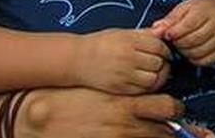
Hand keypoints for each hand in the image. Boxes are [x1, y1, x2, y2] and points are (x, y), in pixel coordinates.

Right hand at [16, 88, 214, 137]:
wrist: (39, 117)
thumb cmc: (70, 96)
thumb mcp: (103, 86)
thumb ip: (127, 86)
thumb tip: (148, 83)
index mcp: (126, 104)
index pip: (168, 106)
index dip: (175, 107)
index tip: (174, 107)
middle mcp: (125, 125)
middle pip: (166, 131)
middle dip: (173, 129)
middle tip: (174, 125)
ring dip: (159, 137)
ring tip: (159, 132)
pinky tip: (138, 137)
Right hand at [71, 29, 170, 93]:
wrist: (76, 60)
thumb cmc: (100, 44)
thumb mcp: (122, 33)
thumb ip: (144, 33)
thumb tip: (163, 32)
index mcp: (130, 41)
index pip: (159, 46)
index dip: (165, 50)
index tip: (164, 52)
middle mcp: (128, 57)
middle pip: (158, 63)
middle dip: (162, 63)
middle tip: (160, 63)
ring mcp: (124, 74)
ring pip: (154, 79)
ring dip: (158, 76)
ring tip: (154, 73)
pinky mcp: (120, 88)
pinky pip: (143, 90)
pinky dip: (148, 87)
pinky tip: (144, 81)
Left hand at [152, 0, 214, 65]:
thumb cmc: (199, 11)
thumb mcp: (184, 8)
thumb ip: (170, 19)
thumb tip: (156, 30)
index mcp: (206, 11)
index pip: (189, 25)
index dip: (175, 32)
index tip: (167, 35)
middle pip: (193, 40)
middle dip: (178, 43)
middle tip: (173, 40)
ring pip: (199, 52)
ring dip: (185, 52)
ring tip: (181, 45)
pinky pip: (205, 61)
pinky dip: (194, 59)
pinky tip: (190, 52)